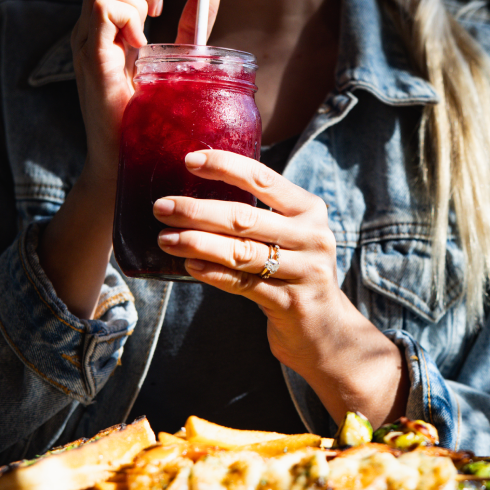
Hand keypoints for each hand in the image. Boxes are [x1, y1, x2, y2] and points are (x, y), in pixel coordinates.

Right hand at [39, 0, 216, 319]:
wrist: (127, 165)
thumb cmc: (149, 122)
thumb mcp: (178, 64)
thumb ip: (193, 27)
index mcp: (116, 25)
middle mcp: (97, 27)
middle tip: (167, 11)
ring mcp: (89, 40)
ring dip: (138, 0)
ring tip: (149, 39)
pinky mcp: (90, 57)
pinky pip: (101, 8)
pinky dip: (127, 17)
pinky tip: (139, 48)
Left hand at [152, 150, 407, 425]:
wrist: (327, 330)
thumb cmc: (296, 273)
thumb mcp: (291, 236)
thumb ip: (260, 215)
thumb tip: (197, 192)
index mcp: (309, 210)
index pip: (263, 179)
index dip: (225, 166)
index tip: (189, 160)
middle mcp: (311, 236)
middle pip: (245, 218)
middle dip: (198, 211)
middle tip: (162, 207)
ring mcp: (304, 271)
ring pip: (240, 252)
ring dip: (197, 243)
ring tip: (165, 238)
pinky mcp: (290, 302)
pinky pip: (242, 284)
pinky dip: (212, 274)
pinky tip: (188, 266)